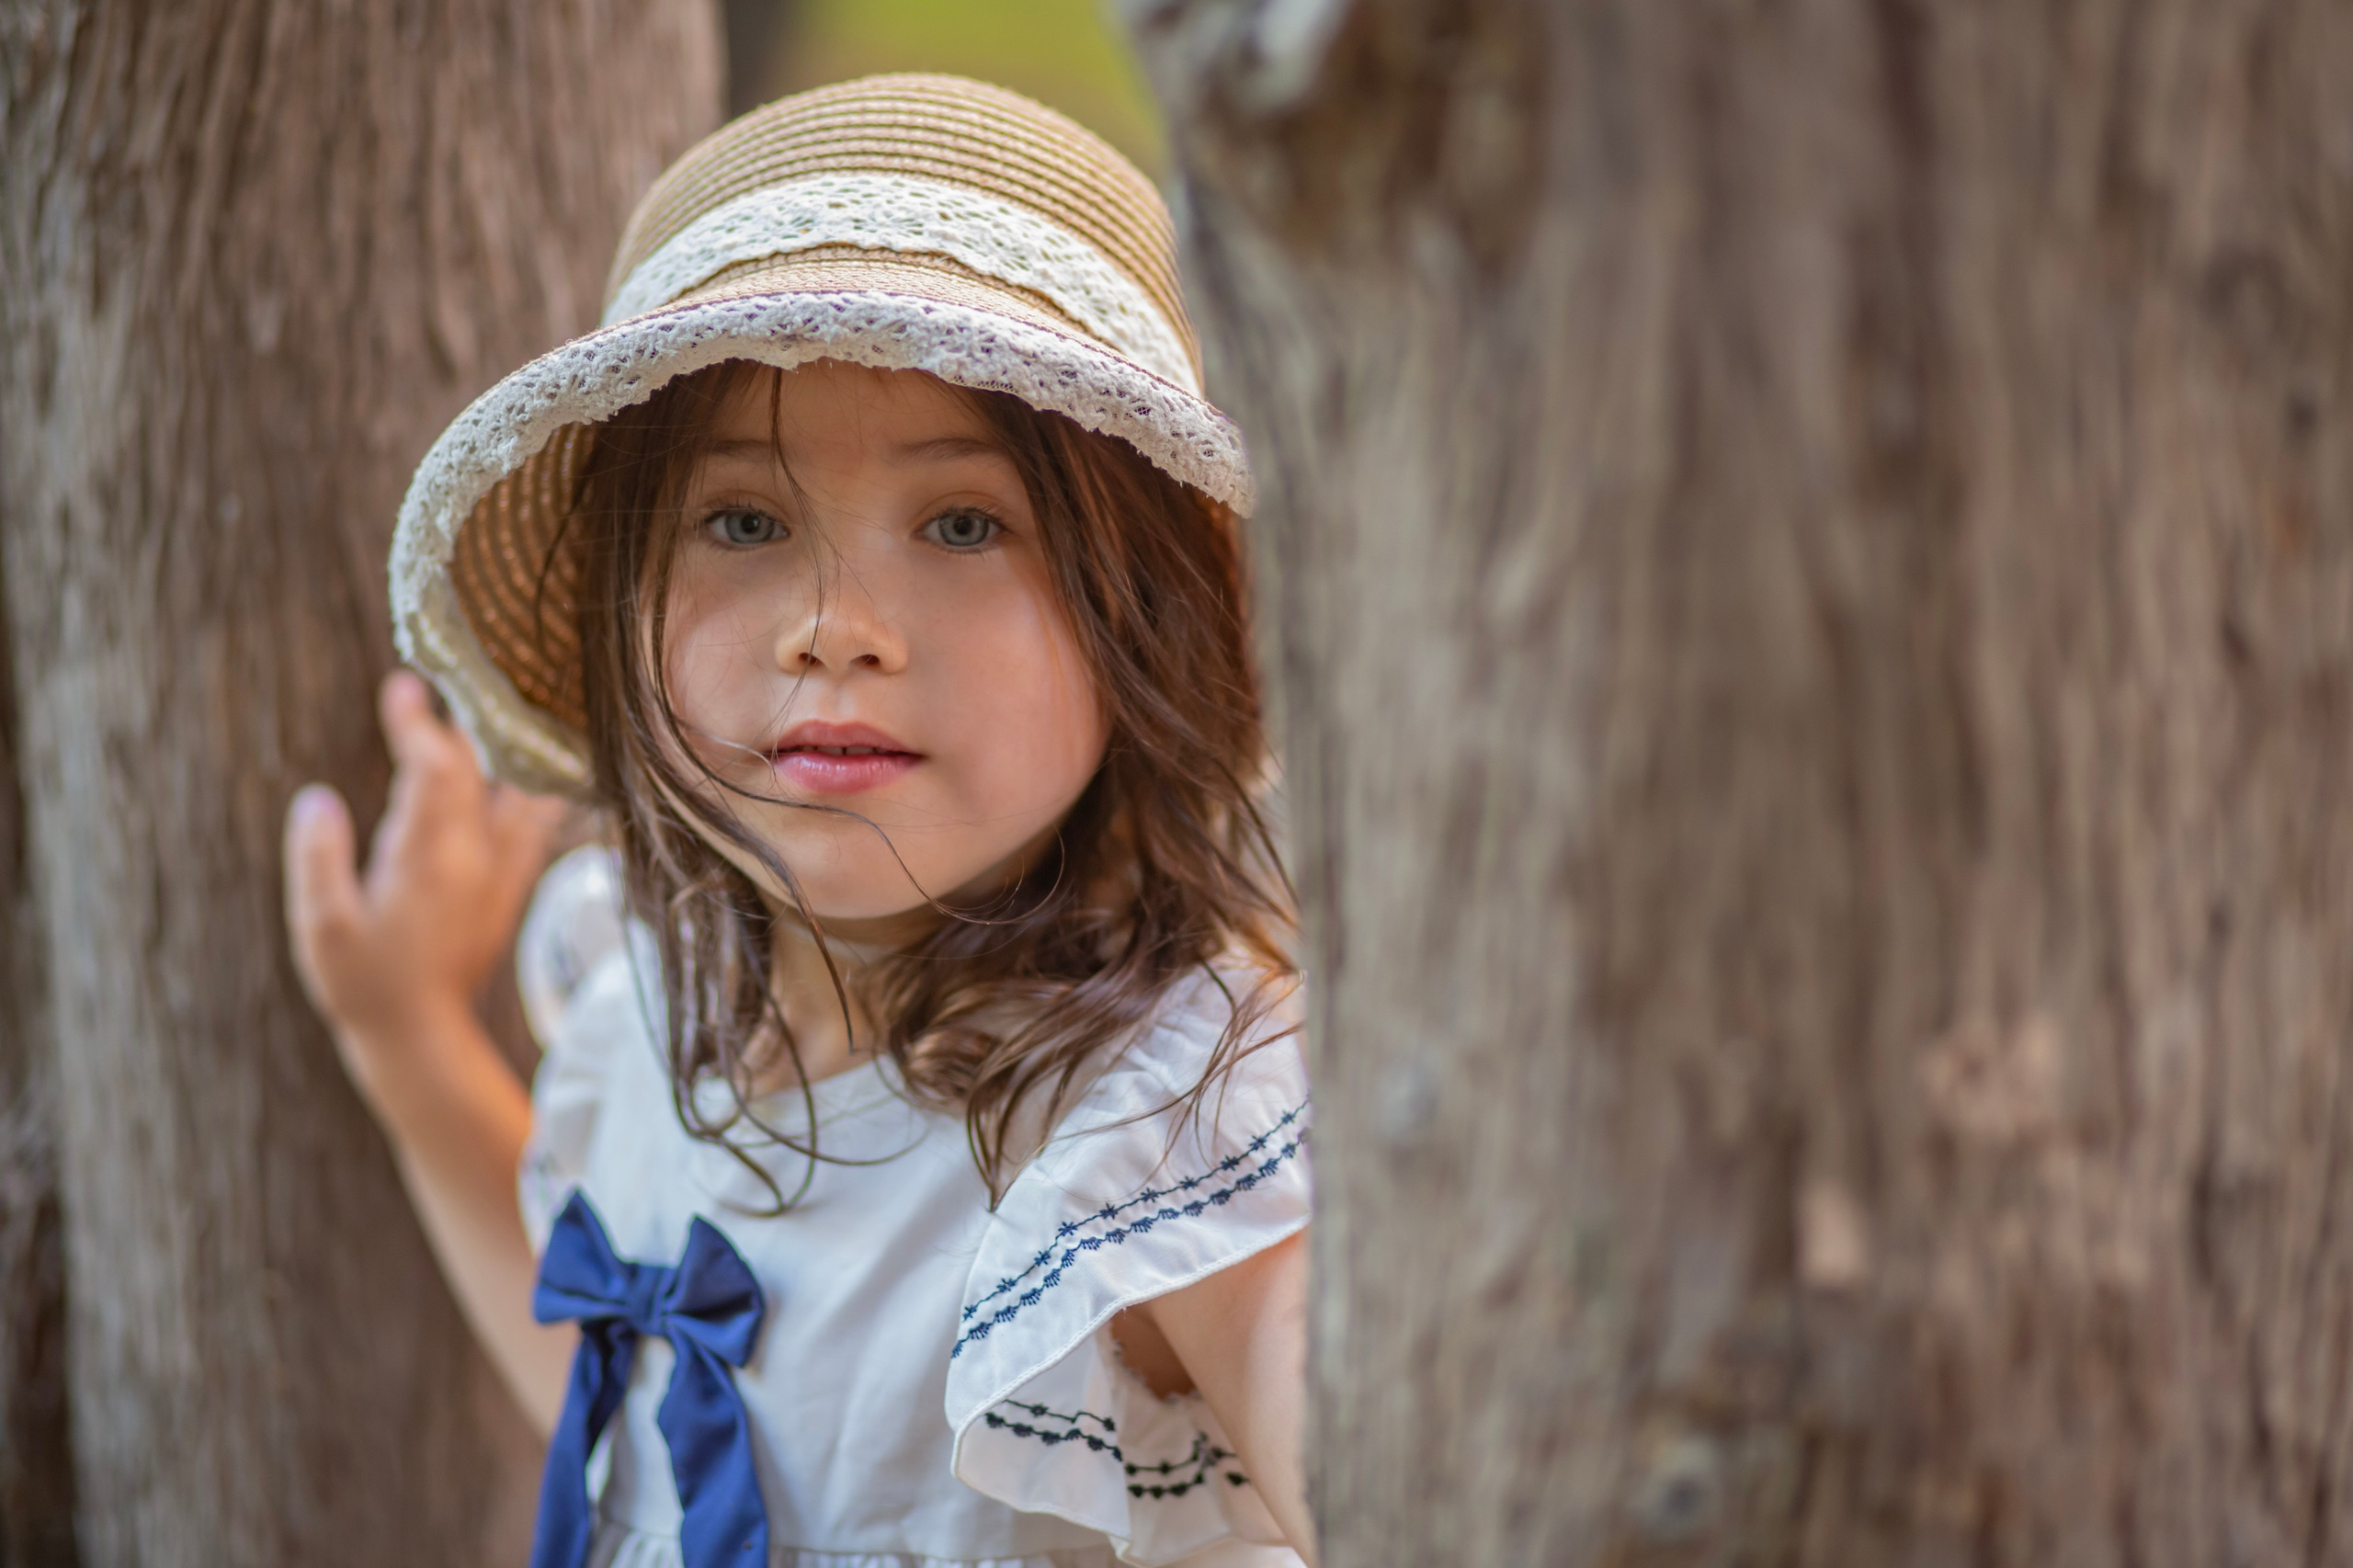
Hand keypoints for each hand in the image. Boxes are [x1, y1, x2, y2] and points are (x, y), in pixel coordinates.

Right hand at [284, 671, 563, 1118]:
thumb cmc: (364, 985)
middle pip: (477, 771)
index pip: (435, 770)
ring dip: (497, 751)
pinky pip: (530, 823)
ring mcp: (500, 874)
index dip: (420, 724)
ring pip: (514, 792)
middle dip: (452, 725)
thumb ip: (318, 859)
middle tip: (428, 687)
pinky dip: (525, 787)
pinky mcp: (508, 889)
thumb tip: (317, 797)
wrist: (421, 1037)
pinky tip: (519, 769)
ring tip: (478, 712)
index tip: (403, 685)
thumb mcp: (322, 927)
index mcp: (429, 859)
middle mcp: (476, 859)